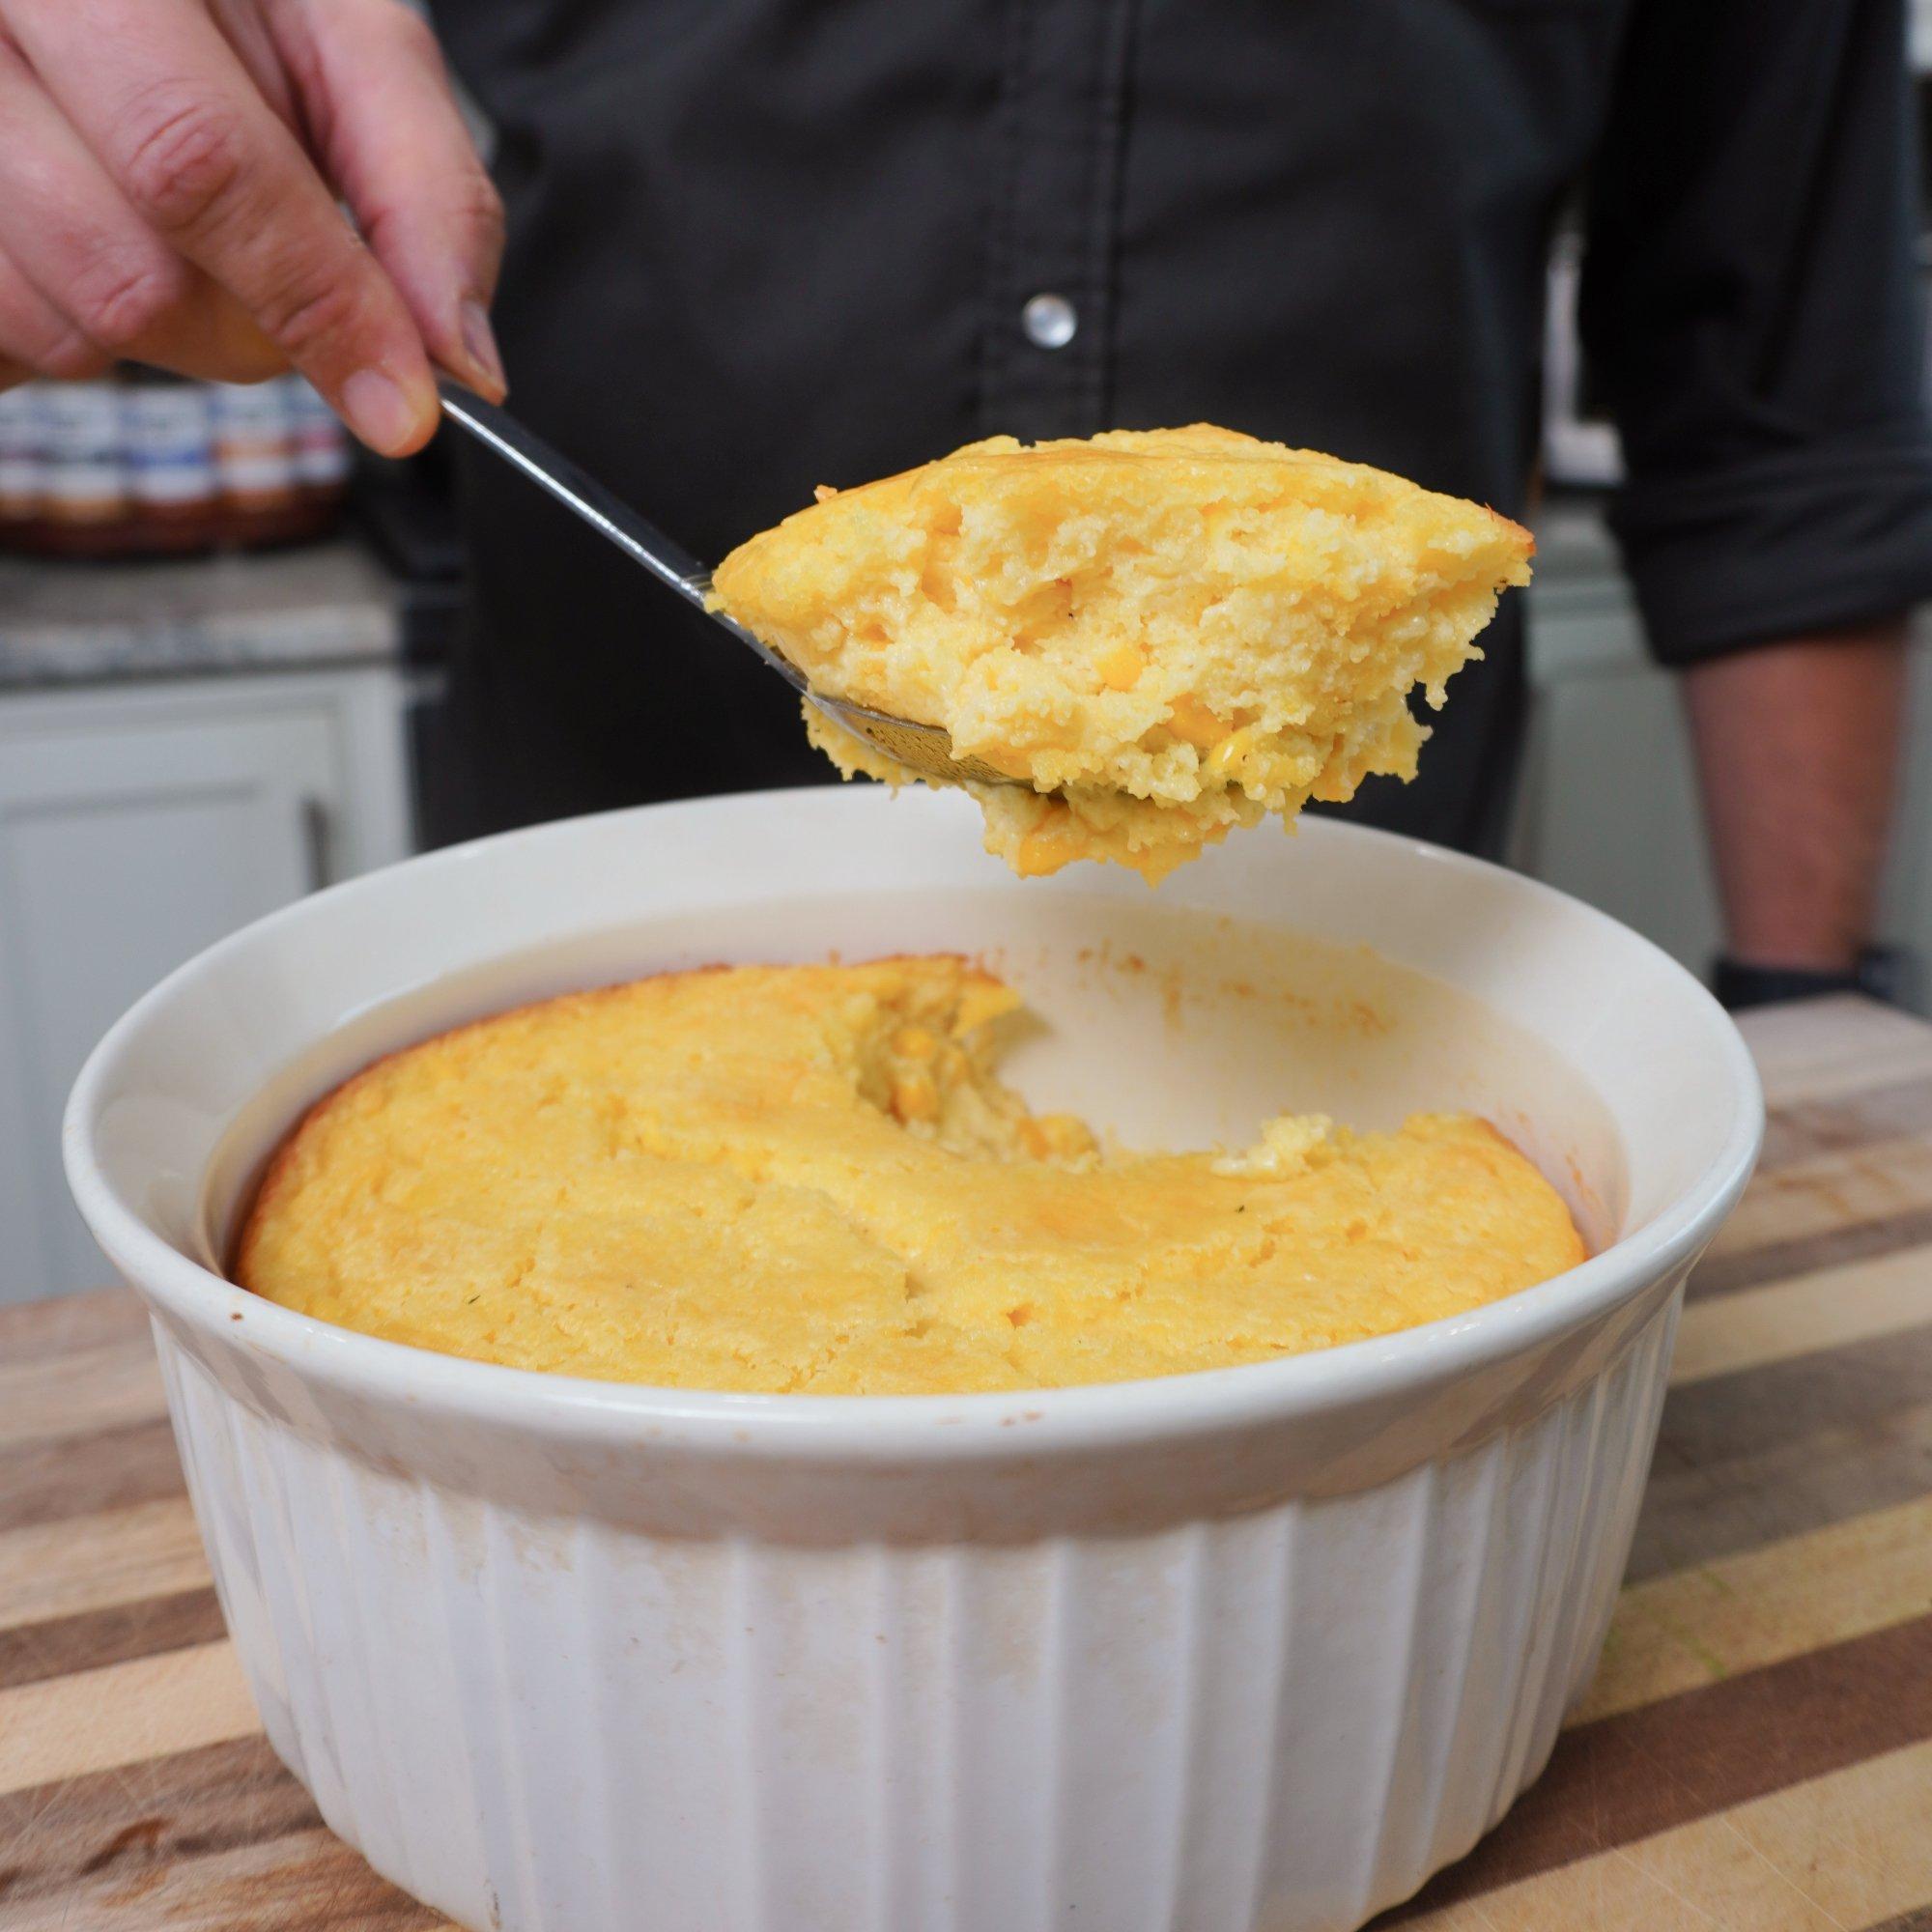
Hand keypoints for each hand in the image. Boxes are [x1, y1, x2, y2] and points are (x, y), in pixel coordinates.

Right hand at [0, 0, 503, 453]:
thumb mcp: (341, 42)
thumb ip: (420, 185)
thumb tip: (462, 357)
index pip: (199, 162)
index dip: (319, 301)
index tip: (405, 407)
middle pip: (135, 278)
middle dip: (254, 335)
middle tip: (290, 284)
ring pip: (72, 326)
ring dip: (172, 331)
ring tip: (176, 224)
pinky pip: (10, 341)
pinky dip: (84, 327)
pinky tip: (102, 232)